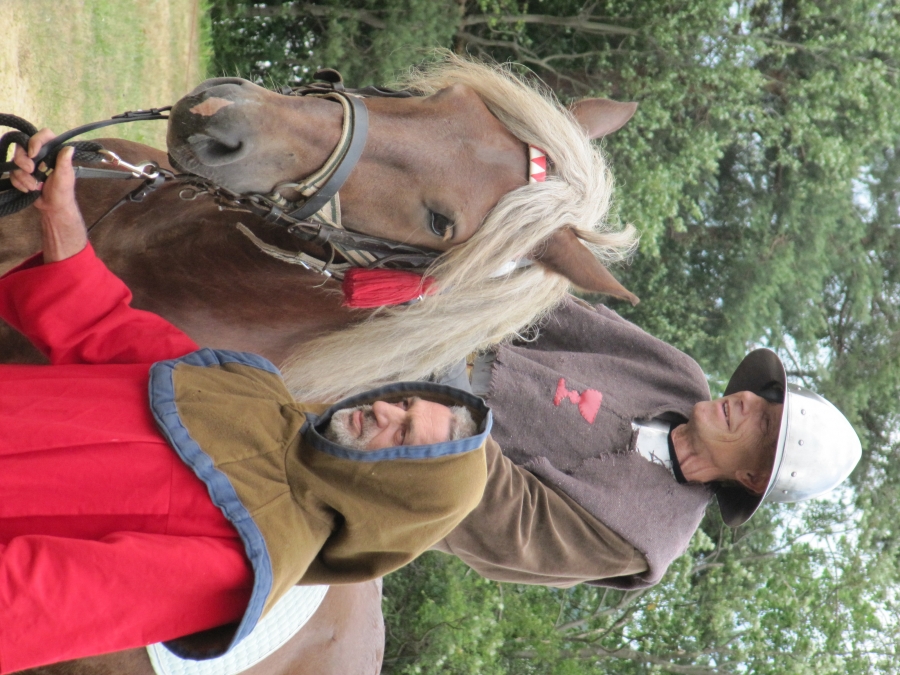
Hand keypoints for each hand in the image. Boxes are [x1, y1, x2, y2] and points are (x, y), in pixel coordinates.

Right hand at [9, 129, 86, 261]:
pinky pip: (12, 173)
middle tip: (31, 171)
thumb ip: (65, 163)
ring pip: (15, 161)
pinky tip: (28, 189)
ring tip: (34, 187)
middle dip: (23, 161)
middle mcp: (41, 154)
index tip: (33, 153)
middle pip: (23, 147)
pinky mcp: (22, 172)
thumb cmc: (63, 192)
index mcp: (54, 152)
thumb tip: (70, 148)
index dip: (35, 140)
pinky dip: (19, 182)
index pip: (44, 135)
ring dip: (22, 176)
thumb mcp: (65, 178)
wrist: (52, 207)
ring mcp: (30, 163)